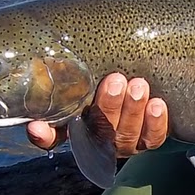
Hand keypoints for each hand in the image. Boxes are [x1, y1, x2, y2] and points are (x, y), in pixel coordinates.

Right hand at [25, 73, 169, 158]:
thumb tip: (45, 54)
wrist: (142, 76)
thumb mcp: (92, 65)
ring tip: (138, 86)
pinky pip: (153, 138)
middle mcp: (97, 137)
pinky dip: (155, 123)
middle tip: (115, 80)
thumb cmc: (109, 68)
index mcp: (75, 122)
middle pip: (98, 132)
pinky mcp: (148, 138)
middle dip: (107, 107)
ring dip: (132, 111)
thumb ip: (72, 63)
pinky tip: (157, 104)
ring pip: (126, 135)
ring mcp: (123, 140)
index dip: (44, 135)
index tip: (37, 126)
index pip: (52, 135)